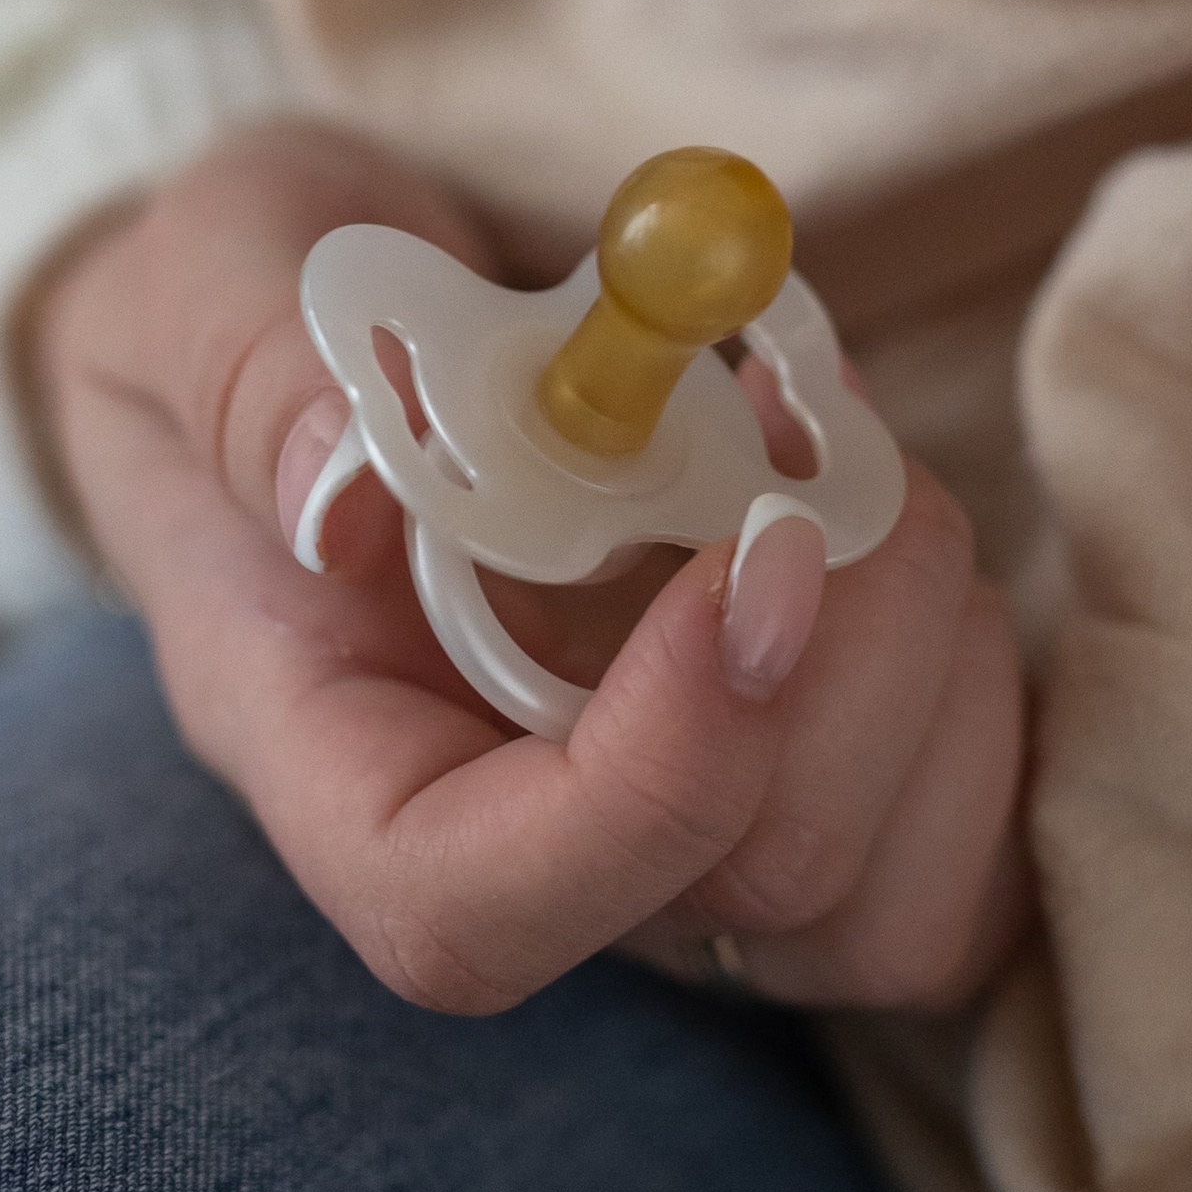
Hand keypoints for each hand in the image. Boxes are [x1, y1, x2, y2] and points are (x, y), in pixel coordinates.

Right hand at [28, 124, 1028, 1018]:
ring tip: (841, 443)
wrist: (345, 341)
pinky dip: (980, 685)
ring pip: (881, 899)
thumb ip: (253, 377)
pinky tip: (887, 514)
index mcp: (341, 761)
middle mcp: (519, 845)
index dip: (647, 783)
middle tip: (807, 414)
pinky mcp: (792, 791)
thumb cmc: (252, 322)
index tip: (744, 558)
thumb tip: (353, 501)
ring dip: (929, 651)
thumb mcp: (211, 278)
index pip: (470, 913)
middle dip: (845, 652)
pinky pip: (956, 848)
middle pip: (739, 893)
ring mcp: (670, 839)